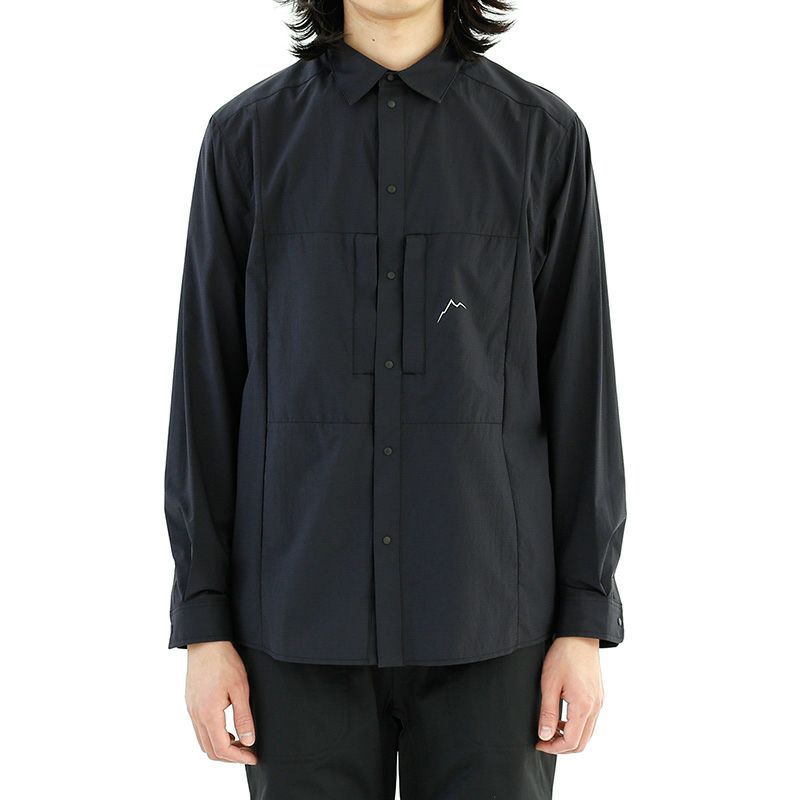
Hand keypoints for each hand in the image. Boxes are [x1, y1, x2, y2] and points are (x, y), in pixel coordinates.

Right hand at [185, 641, 256, 764]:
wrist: (206, 644)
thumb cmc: (225, 662)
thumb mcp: (240, 689)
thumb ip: (243, 717)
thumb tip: (249, 740)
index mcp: (208, 714)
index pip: (222, 748)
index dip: (238, 757)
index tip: (253, 757)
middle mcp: (196, 715)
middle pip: (210, 750)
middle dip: (230, 757)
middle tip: (248, 752)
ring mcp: (191, 710)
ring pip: (203, 741)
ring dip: (221, 747)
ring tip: (240, 741)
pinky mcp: (191, 704)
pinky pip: (199, 729)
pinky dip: (213, 736)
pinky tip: (227, 728)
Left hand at [535, 636, 603, 753]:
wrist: (580, 636)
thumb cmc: (563, 655)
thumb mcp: (549, 684)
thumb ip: (548, 713)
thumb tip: (545, 736)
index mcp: (584, 706)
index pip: (571, 741)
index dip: (553, 748)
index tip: (538, 743)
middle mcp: (596, 707)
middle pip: (582, 743)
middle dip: (562, 747)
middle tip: (543, 740)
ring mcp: (599, 702)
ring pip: (587, 733)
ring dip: (569, 737)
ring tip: (550, 729)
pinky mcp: (599, 696)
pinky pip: (590, 721)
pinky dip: (576, 726)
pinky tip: (562, 717)